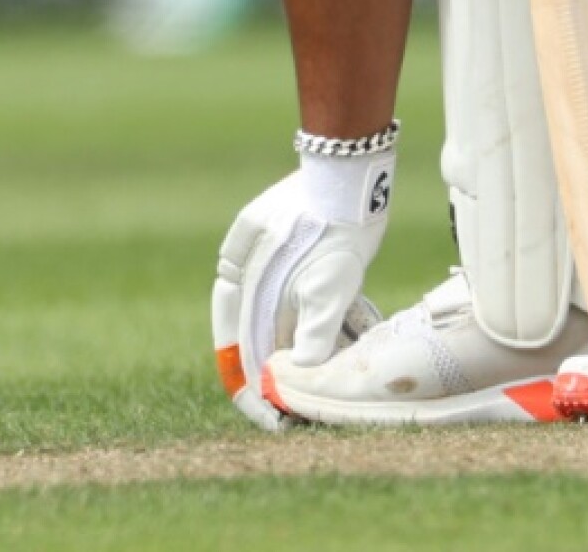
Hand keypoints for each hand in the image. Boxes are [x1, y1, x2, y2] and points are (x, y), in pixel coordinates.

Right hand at [211, 169, 386, 431]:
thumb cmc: (337, 225)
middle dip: (282, 371)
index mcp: (238, 278)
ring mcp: (269, 257)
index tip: (274, 419)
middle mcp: (245, 269)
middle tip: (303, 406)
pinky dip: (321, 318)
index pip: (234, 348)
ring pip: (284, 317)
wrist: (353, 166)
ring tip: (333, 373)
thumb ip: (310, 338)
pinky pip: (302, 296)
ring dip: (306, 346)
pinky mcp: (296, 250)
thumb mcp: (327, 289)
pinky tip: (348, 333)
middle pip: (258, 336)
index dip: (253, 390)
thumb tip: (297, 381)